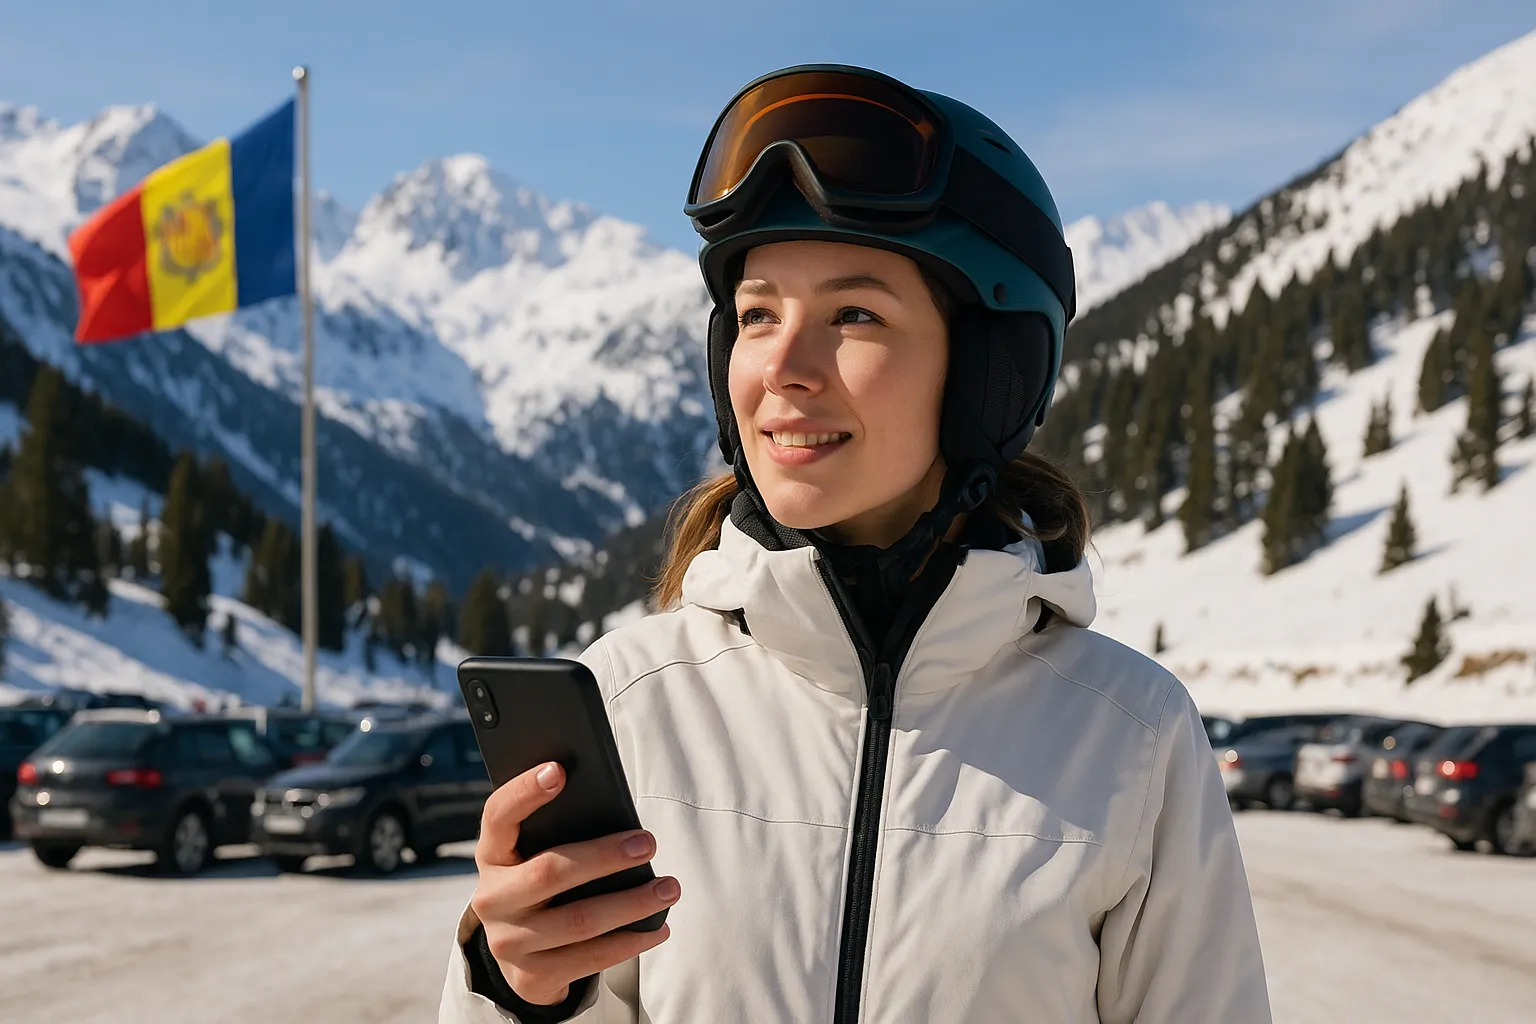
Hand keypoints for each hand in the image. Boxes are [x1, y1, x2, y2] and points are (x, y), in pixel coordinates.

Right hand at [470, 761, 678, 1005]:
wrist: (519, 955)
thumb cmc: (539, 885)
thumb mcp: (534, 856)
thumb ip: (559, 833)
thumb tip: (616, 817)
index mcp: (492, 855)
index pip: (498, 816)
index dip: (524, 791)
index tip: (558, 769)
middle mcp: (492, 899)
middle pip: (549, 872)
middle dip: (604, 856)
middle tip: (647, 843)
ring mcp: (509, 941)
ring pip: (579, 921)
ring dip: (632, 903)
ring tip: (668, 888)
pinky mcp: (532, 976)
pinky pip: (589, 959)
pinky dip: (630, 941)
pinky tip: (658, 927)